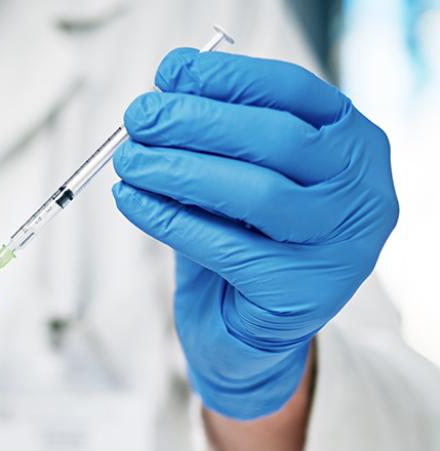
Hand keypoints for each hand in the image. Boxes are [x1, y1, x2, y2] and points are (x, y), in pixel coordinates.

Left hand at [112, 49, 398, 418]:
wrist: (247, 335)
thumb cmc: (244, 243)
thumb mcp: (236, 178)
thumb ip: (215, 135)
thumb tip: (167, 86)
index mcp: (354, 146)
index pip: (296, 94)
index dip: (230, 78)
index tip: (170, 73)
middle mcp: (361, 193)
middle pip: (278, 141)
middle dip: (197, 123)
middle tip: (139, 118)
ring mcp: (339, 248)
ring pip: (257, 194)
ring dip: (181, 170)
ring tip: (130, 160)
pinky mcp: (299, 294)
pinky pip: (225, 247)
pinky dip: (170, 219)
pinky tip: (133, 200)